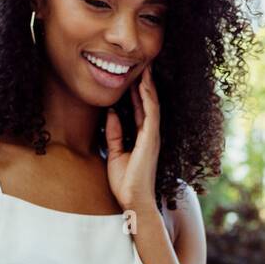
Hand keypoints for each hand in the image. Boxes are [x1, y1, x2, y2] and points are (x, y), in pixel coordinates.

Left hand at [104, 67, 159, 211]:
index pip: (140, 109)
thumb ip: (114, 133)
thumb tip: (111, 113)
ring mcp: (153, 136)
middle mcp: (150, 134)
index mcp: (142, 137)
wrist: (133, 200)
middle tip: (143, 63)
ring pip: (152, 104)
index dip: (137, 91)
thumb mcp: (114, 153)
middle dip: (145, 83)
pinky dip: (149, 98)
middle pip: (148, 103)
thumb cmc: (125, 182)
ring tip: (146, 67)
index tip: (133, 74)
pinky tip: (144, 84)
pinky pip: (151, 114)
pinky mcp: (151, 139)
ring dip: (149, 85)